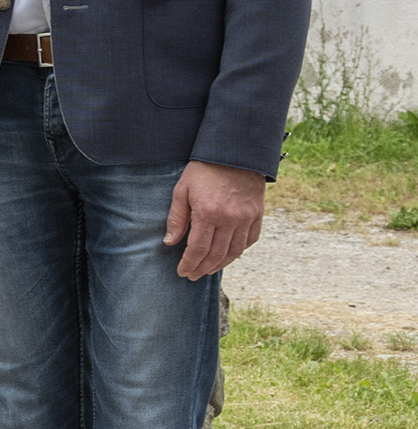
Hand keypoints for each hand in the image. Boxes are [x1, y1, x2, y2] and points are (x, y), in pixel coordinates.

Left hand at [164, 160, 265, 279]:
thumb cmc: (204, 170)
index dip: (189, 263)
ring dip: (220, 264)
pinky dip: (238, 252)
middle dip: (202, 268)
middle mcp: (230, 219)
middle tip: (192, 275)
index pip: (198, 249)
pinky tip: (228, 256)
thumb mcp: (182, 190)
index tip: (182, 272)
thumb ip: (177, 218)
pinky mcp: (257, 215)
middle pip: (216, 255)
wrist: (235, 153)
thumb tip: (170, 242)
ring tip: (207, 269)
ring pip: (234, 252)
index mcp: (208, 213)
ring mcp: (246, 218)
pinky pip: (250, 241)